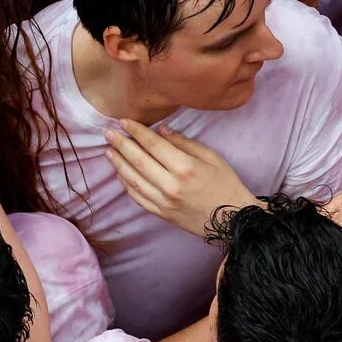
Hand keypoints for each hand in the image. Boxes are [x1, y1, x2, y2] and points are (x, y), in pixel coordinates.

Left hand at [104, 119, 255, 237]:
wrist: (233, 220)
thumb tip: (161, 130)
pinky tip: (120, 173)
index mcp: (185, 167)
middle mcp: (170, 185)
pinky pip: (137, 197)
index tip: (123, 121)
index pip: (153, 145)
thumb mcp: (212, 157)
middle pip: (138, 160)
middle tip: (108, 133)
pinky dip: (126, 184)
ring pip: (132, 179)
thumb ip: (184, 143)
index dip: (136, 131)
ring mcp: (163, 201)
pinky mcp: (160, 213)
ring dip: (118, 164)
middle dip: (121, 144)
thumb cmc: (226, 184)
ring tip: (109, 151)